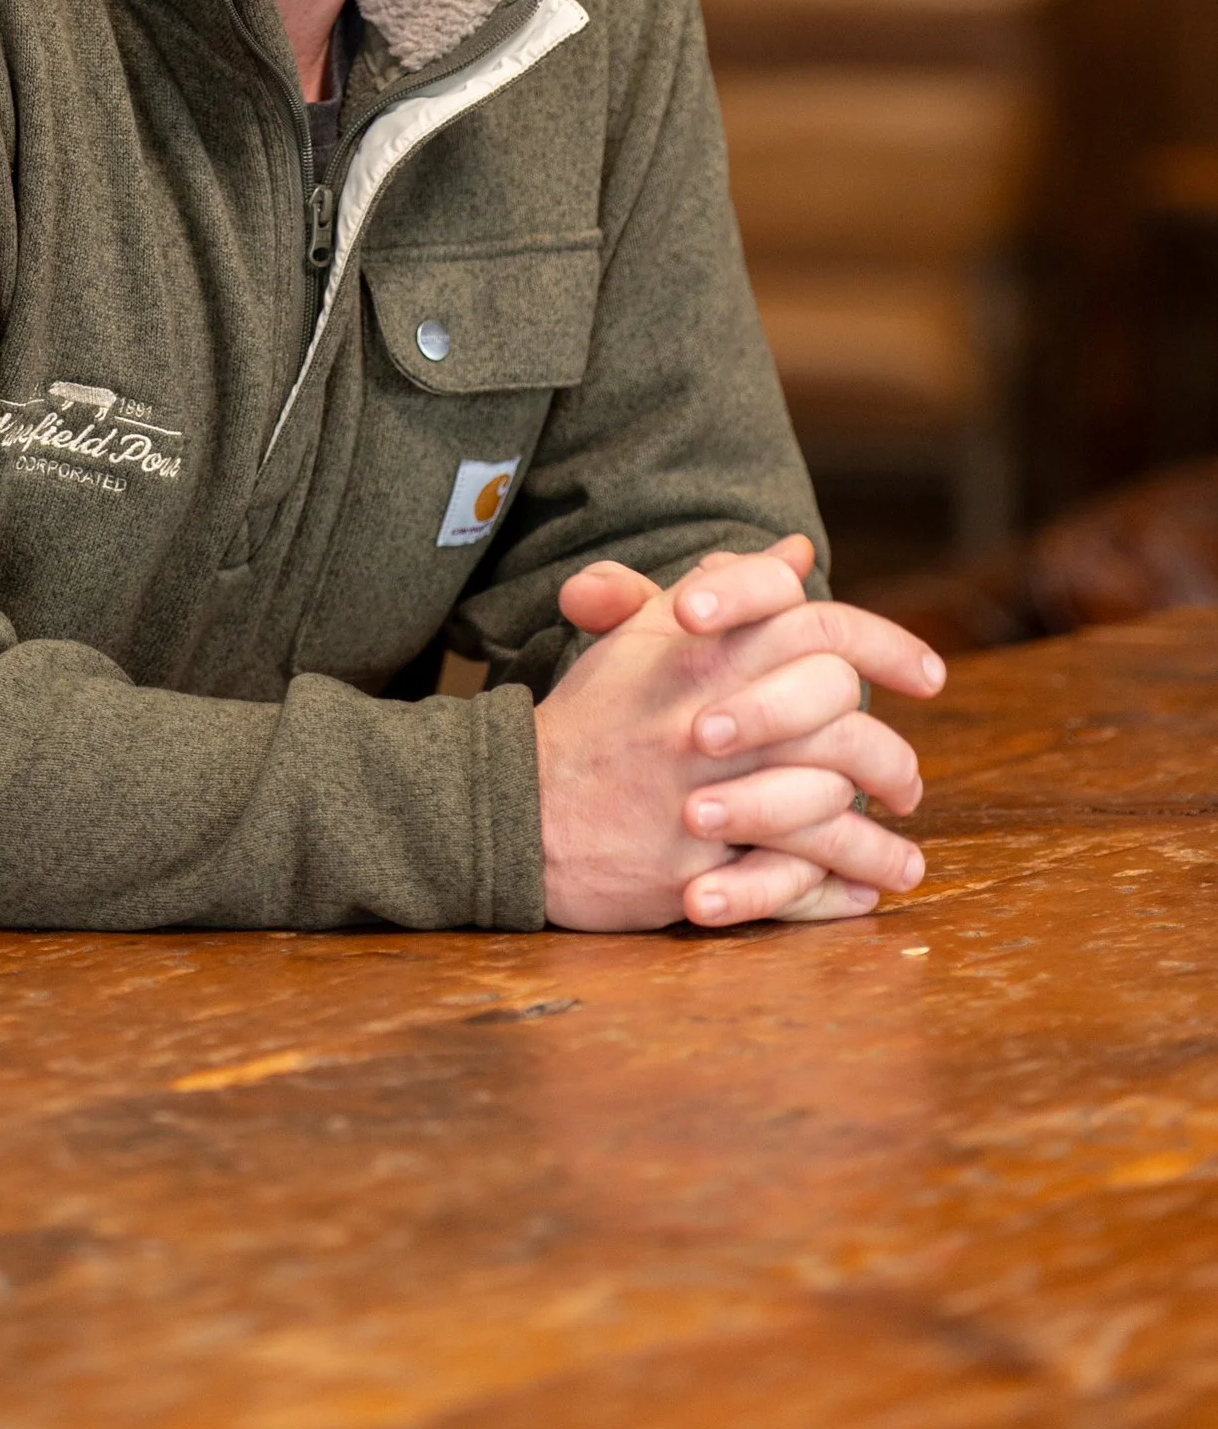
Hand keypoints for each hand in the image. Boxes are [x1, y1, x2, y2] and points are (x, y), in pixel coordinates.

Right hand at [533, 536, 943, 932]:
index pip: (822, 628)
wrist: (514, 804)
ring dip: (876, 842)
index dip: (889, 647)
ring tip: (906, 858)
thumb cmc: (589, 719)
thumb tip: (795, 552)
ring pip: (826, 811)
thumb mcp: (646, 636)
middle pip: (841, 723)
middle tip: (908, 786)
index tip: (932, 677)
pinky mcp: (694, 872)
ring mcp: (703, 797)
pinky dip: (836, 892)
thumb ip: (724, 591)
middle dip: (890, 760)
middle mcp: (709, 718)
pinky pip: (788, 882)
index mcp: (702, 652)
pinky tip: (864, 894)